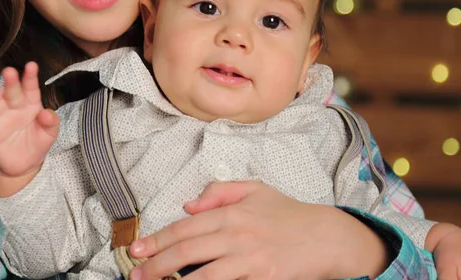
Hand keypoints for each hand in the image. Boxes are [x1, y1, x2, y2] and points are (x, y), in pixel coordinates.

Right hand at [0, 62, 58, 181]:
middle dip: (10, 81)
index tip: (31, 65)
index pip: (31, 88)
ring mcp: (1, 117)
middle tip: (8, 70)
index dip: (30, 77)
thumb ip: (51, 123)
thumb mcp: (50, 134)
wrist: (22, 166)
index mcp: (31, 104)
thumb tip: (46, 113)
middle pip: (12, 91)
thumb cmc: (37, 143)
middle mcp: (14, 106)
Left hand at [128, 181, 388, 279]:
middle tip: (135, 275)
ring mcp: (250, 261)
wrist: (325, 236)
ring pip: (204, 277)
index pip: (186, 227)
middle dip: (157, 265)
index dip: (158, 239)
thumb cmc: (287, 213)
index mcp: (232, 212)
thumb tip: (189, 206)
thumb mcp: (254, 189)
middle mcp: (237, 235)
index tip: (136, 249)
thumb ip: (219, 191)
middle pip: (188, 252)